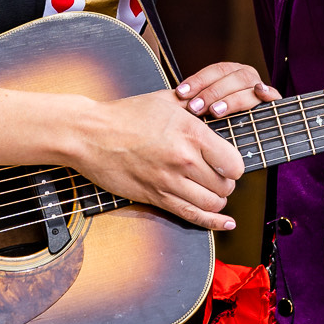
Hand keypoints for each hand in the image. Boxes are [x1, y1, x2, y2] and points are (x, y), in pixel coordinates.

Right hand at [65, 88, 244, 230]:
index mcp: (191, 133)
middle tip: (216, 176)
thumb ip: (194, 105)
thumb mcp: (165, 100)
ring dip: (216, 200)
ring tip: (209, 190)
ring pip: (212, 204)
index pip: (234, 163)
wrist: (89, 134)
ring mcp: (169, 181)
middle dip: (225, 183)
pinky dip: (213, 223)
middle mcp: (184, 159)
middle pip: (225, 185)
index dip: (235, 165)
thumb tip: (213, 105)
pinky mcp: (155, 197)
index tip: (227, 162)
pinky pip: (192, 216)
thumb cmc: (125, 114)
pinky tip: (226, 223)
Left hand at [174, 61, 280, 117]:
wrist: (249, 138)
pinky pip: (274, 94)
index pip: (216, 70)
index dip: (198, 80)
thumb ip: (197, 104)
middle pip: (232, 77)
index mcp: (232, 73)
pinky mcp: (274, 104)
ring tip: (215, 111)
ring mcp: (261, 89)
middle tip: (194, 108)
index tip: (181, 93)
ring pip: (248, 86)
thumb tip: (175, 102)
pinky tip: (260, 92)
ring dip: (231, 98)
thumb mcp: (207, 110)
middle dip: (211, 92)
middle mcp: (247, 78)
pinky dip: (267, 91)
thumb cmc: (221, 123)